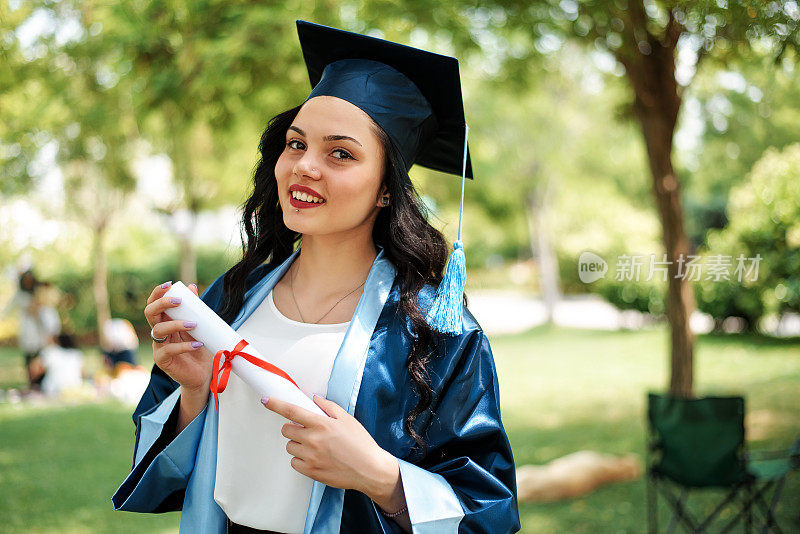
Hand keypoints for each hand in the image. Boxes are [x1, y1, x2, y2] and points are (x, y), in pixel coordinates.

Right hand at [144, 281, 211, 394]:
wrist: (203, 373)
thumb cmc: (199, 348)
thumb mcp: (198, 326)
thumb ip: (194, 309)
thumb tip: (191, 286)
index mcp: (165, 322)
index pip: (154, 304)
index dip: (157, 293)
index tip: (169, 284)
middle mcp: (159, 333)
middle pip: (150, 313)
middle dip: (162, 304)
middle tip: (179, 301)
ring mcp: (159, 347)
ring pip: (158, 330)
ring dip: (176, 324)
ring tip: (193, 324)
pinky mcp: (162, 361)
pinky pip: (169, 351)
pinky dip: (184, 345)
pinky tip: (197, 344)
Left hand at [262, 394, 399, 500]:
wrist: (369, 469)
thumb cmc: (360, 444)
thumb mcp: (347, 419)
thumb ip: (328, 407)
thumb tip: (314, 399)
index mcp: (321, 424)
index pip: (292, 411)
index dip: (276, 404)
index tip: (266, 400)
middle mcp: (313, 439)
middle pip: (286, 430)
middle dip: (293, 428)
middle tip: (307, 431)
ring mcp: (310, 457)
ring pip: (289, 447)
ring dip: (297, 444)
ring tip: (315, 447)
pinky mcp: (310, 471)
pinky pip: (294, 462)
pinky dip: (300, 459)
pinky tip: (314, 458)